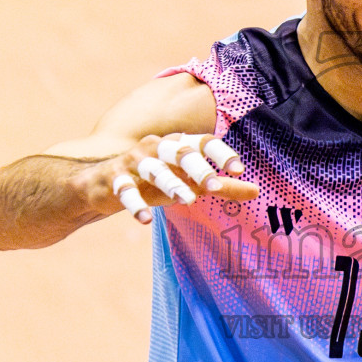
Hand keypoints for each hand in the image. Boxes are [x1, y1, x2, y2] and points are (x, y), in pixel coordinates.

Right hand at [72, 133, 258, 224]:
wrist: (104, 183)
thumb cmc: (156, 181)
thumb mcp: (190, 182)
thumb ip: (222, 187)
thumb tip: (257, 192)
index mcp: (177, 144)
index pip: (203, 141)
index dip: (220, 153)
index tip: (238, 169)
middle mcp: (156, 147)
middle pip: (180, 151)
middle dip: (198, 167)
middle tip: (214, 186)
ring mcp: (134, 162)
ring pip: (154, 170)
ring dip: (170, 184)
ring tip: (186, 201)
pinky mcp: (116, 180)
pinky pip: (126, 191)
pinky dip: (135, 205)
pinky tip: (145, 220)